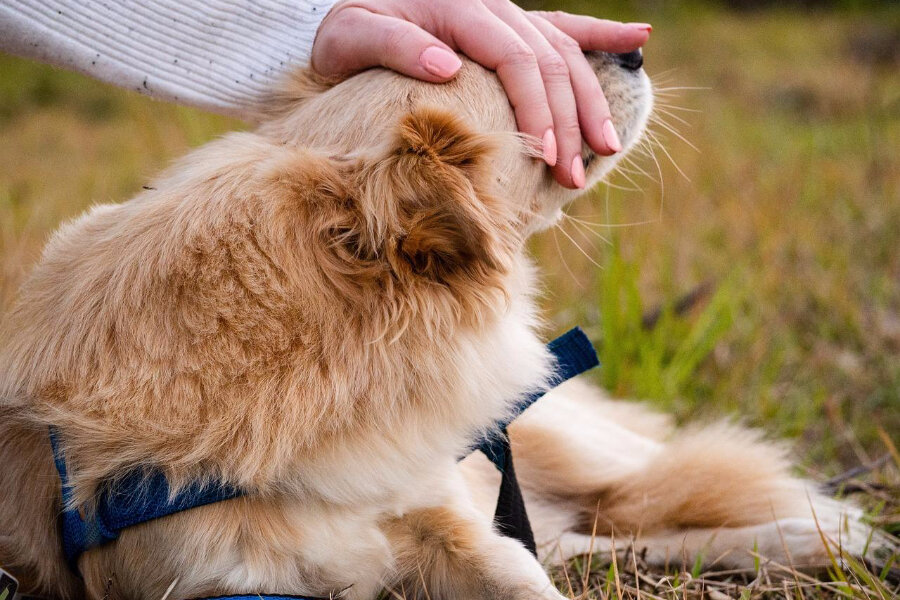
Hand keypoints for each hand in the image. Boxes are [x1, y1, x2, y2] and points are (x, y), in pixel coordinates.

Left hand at [311, 0, 650, 188]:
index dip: (537, 108)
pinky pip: (563, 25)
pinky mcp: (508, 23)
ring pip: (564, 50)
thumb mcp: (349, 36)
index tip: (547, 157)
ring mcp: (505, 11)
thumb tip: (445, 64)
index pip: (515, 58)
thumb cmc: (344, 33)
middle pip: (549, 61)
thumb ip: (391, 45)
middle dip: (569, 120)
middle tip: (574, 177)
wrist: (348, 10)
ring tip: (608, 146)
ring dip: (590, 99)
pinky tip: (638, 39)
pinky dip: (601, 33)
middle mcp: (491, 5)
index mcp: (458, 6)